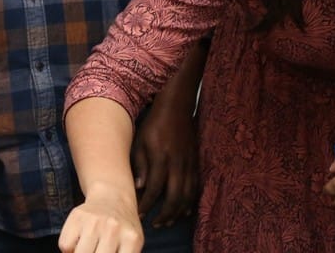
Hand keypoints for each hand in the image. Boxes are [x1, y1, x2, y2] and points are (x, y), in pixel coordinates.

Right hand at [58, 189, 143, 252]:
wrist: (111, 198)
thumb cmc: (122, 230)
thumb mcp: (132, 245)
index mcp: (131, 239)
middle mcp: (113, 228)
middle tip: (96, 251)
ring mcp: (93, 221)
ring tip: (88, 249)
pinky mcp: (76, 216)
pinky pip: (65, 245)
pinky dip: (69, 250)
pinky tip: (78, 243)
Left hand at [131, 98, 197, 226]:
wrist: (176, 109)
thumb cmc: (154, 125)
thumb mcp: (140, 142)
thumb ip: (140, 165)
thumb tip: (139, 188)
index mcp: (161, 158)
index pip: (153, 189)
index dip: (146, 204)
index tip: (138, 214)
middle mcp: (177, 164)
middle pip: (174, 198)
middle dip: (164, 214)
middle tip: (154, 224)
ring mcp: (189, 165)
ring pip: (187, 196)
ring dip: (177, 212)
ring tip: (166, 222)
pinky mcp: (196, 164)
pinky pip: (195, 189)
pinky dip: (189, 203)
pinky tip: (183, 211)